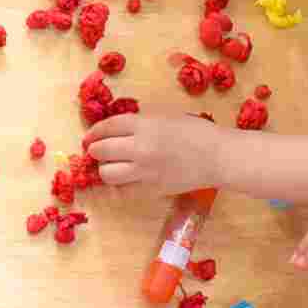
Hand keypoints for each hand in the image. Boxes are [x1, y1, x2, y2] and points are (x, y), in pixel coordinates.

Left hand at [85, 112, 222, 192]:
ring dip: (105, 169)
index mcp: (144, 125)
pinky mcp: (152, 189)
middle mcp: (140, 147)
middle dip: (95, 150)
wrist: (218, 156)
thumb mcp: (167, 116)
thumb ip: (141, 122)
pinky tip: (125, 181)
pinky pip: (125, 190)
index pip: (108, 127)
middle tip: (96, 152)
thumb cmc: (197, 132)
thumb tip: (118, 128)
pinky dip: (120, 186)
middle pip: (101, 151)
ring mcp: (145, 171)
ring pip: (107, 174)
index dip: (94, 132)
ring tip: (111, 167)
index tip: (89, 136)